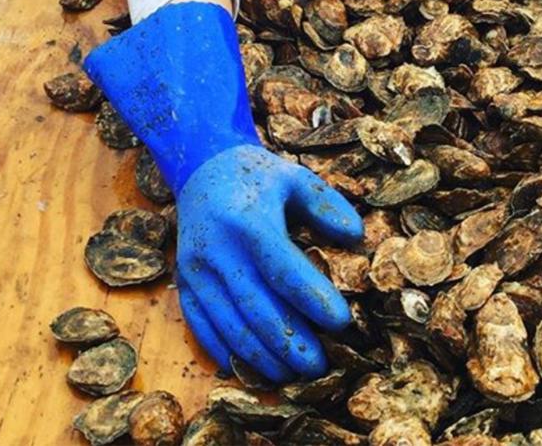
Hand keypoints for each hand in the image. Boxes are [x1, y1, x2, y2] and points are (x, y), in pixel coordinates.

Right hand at [176, 145, 361, 380]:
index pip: (283, 267)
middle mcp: (218, 248)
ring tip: (291, 375)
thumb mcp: (296, 178)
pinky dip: (226, 352)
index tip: (342, 322)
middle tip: (320, 366)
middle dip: (289, 342)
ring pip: (229, 324)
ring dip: (260, 356)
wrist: (201, 166)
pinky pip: (201, 326)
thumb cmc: (258, 176)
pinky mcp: (183, 281)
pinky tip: (251, 369)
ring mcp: (196, 268)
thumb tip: (357, 238)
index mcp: (249, 220)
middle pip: (256, 306)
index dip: (312, 298)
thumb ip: (327, 206)